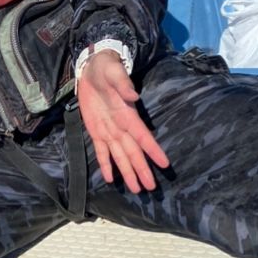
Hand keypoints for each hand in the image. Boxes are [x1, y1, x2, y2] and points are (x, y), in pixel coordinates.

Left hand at [76, 51, 168, 191]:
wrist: (93, 68)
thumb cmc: (107, 68)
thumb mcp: (114, 72)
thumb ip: (123, 84)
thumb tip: (133, 96)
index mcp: (127, 115)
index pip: (142, 136)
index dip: (152, 150)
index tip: (164, 164)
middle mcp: (121, 127)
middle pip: (133, 152)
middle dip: (142, 170)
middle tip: (151, 188)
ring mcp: (109, 131)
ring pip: (120, 156)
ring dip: (128, 172)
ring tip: (137, 189)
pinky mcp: (96, 132)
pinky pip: (102, 152)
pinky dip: (106, 165)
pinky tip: (112, 180)